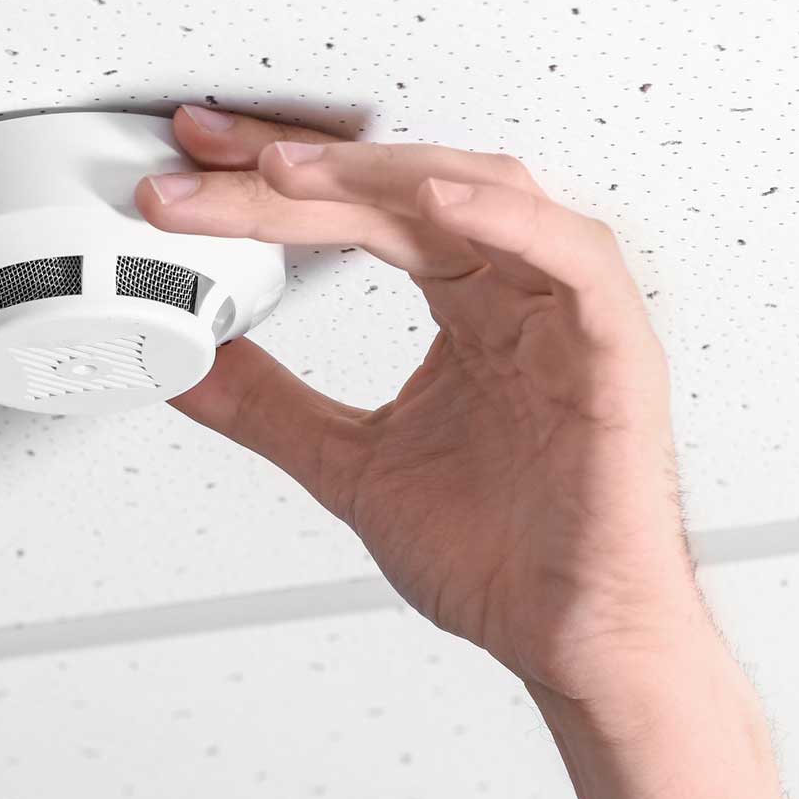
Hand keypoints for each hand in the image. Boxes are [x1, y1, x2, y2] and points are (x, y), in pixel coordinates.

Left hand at [138, 105, 698, 708]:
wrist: (575, 640)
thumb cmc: (503, 557)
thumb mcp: (349, 463)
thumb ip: (269, 405)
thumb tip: (185, 365)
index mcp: (465, 308)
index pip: (362, 214)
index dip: (276, 183)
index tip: (193, 165)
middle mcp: (515, 294)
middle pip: (402, 194)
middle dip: (299, 169)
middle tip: (208, 158)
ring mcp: (567, 315)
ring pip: (479, 195)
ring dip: (380, 176)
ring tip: (288, 172)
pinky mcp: (614, 350)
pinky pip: (570, 258)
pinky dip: (507, 218)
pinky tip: (435, 198)